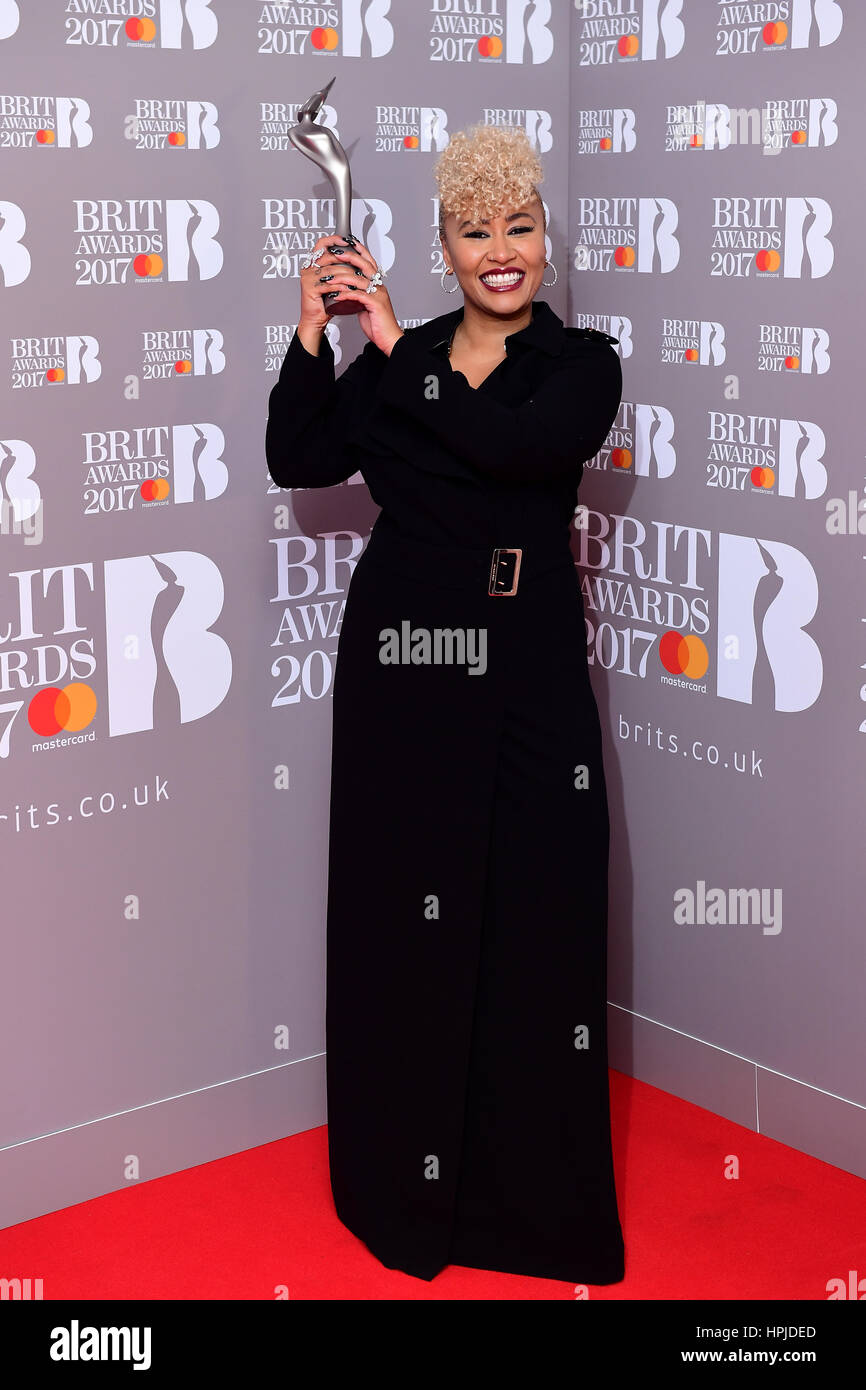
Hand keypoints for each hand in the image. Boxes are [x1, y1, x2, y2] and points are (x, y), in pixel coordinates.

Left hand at [298, 233, 403, 355]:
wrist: (390, 339)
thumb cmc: (378, 325)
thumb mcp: (367, 306)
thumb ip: (359, 296)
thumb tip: (348, 291)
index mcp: (378, 285)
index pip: (369, 262)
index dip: (359, 251)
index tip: (347, 243)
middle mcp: (379, 287)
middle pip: (365, 265)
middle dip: (349, 257)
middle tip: (335, 253)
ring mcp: (378, 295)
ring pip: (358, 279)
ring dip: (341, 277)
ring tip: (328, 278)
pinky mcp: (375, 305)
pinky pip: (357, 295)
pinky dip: (345, 294)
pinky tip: (335, 295)